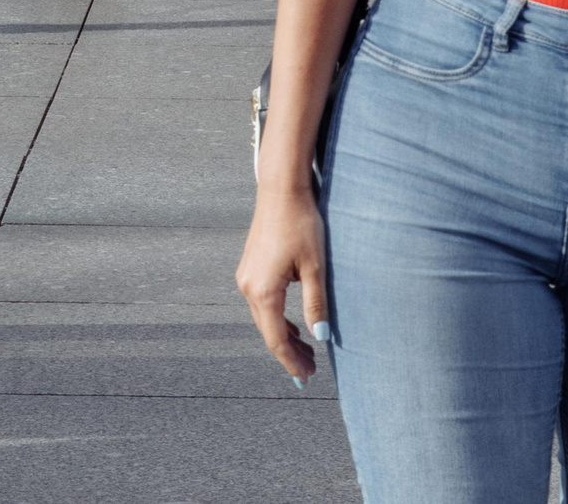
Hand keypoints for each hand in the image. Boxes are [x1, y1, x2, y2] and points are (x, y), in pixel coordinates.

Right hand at [236, 187, 329, 384]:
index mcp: (263, 291)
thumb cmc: (301, 224)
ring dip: (284, 336)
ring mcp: (246, 277)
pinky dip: (277, 318)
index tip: (305, 378)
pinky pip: (262, 302)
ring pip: (264, 318)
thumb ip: (316, 305)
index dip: (291, 361)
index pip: (276, 339)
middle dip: (288, 353)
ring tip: (306, 352)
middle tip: (310, 371)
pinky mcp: (250, 267)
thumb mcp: (315, 267)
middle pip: (268, 331)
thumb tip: (321, 338)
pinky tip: (294, 325)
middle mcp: (248, 287)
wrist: (281, 190)